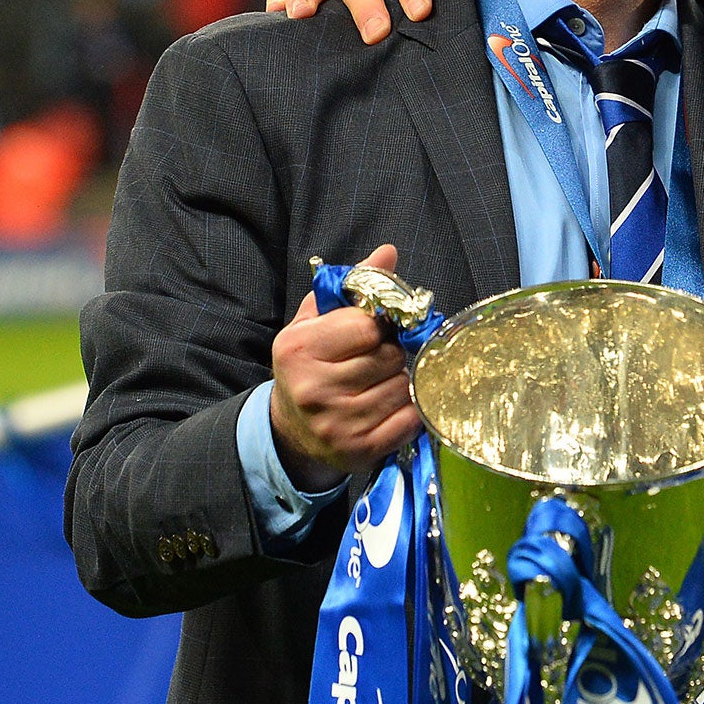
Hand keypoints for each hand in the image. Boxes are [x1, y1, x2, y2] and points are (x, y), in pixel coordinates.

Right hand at [269, 244, 422, 486]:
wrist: (291, 431)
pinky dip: (411, 408)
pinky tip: (394, 404)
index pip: (367, 326)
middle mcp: (314, 389)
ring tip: (385, 380)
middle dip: (394, 353)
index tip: (378, 329)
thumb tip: (389, 252)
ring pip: (403, 387)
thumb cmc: (308, 366)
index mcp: (299, 349)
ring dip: (403, 380)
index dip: (381, 325)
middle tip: (382, 357)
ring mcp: (337, 424)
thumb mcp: (316, 321)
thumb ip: (351, 285)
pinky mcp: (360, 450)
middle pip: (389, 357)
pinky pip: (410, 420)